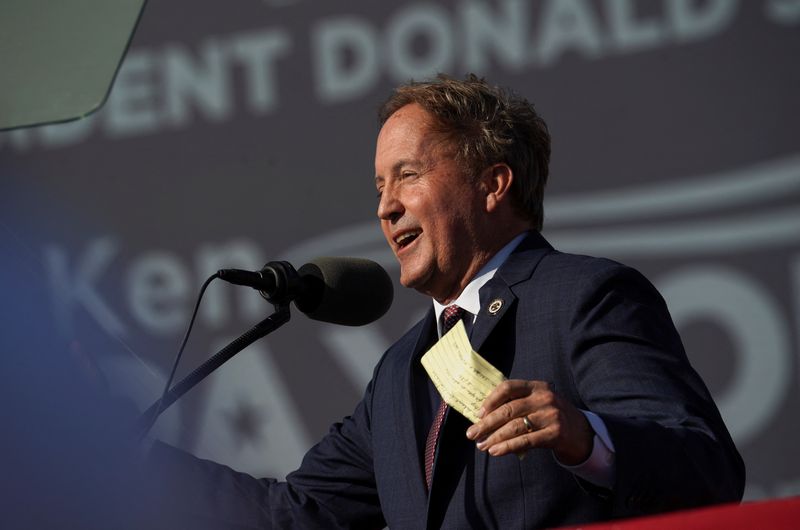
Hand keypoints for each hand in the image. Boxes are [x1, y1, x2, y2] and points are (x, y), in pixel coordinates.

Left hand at [465, 380, 592, 463]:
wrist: (582, 433)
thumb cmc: (551, 417)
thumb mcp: (538, 403)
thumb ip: (517, 404)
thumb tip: (483, 418)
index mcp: (537, 386)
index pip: (509, 387)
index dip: (491, 400)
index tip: (478, 413)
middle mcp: (544, 398)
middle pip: (508, 409)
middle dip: (487, 423)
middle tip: (472, 433)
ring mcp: (551, 415)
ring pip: (515, 426)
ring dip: (494, 437)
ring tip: (482, 445)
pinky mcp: (555, 434)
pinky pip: (525, 441)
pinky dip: (507, 447)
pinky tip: (495, 451)